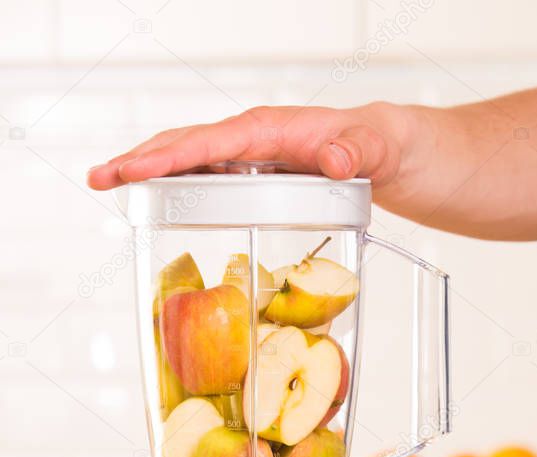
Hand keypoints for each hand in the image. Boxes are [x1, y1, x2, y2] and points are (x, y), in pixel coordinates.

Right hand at [87, 102, 412, 201]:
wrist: (397, 153)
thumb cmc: (387, 148)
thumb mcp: (380, 149)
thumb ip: (359, 151)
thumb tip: (335, 160)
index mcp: (273, 132)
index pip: (212, 142)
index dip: (171, 157)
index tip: (134, 170)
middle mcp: (256, 141)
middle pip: (187, 145)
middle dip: (141, 160)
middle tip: (99, 180)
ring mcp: (253, 159)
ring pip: (191, 160)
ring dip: (150, 172)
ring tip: (110, 187)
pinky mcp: (256, 177)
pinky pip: (208, 178)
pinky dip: (178, 187)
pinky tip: (157, 205)